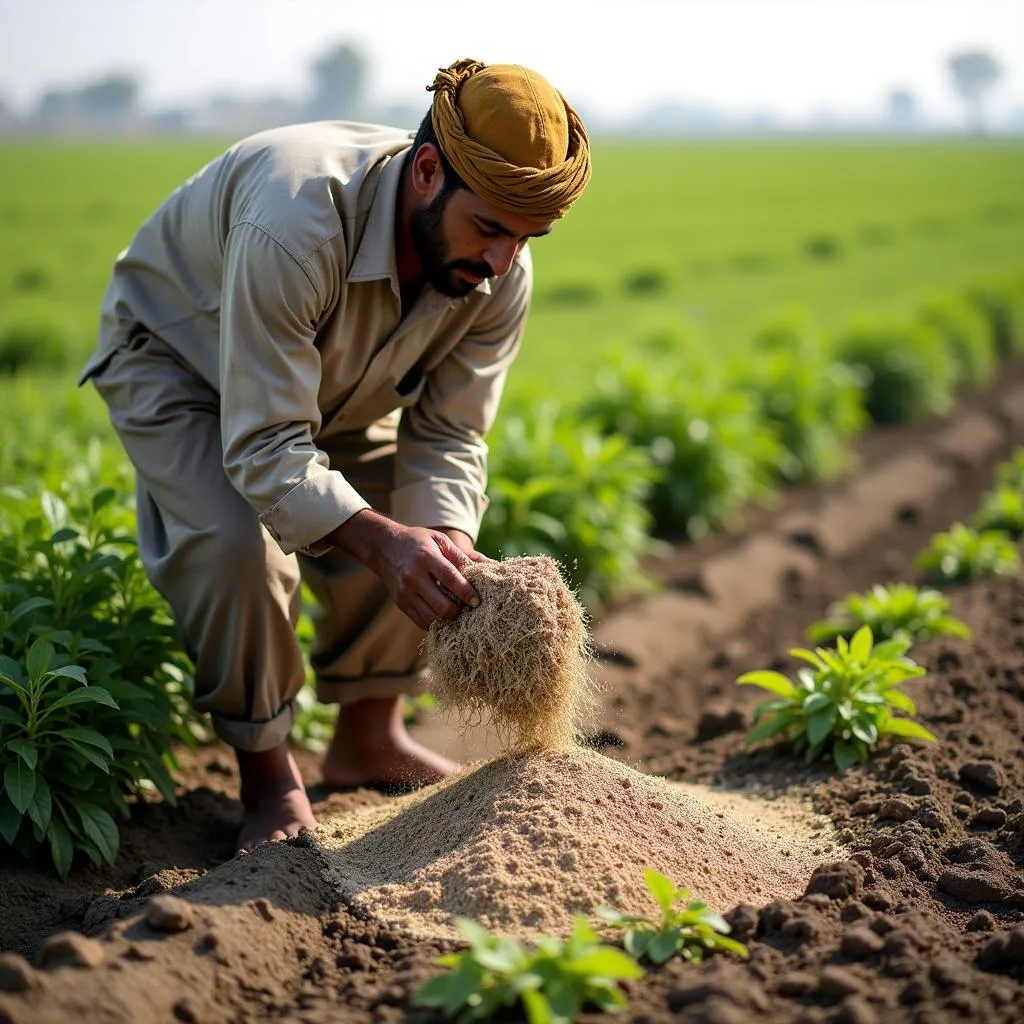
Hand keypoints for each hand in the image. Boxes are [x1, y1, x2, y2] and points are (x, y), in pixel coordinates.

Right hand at [328, 510, 480, 629]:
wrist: (384, 546)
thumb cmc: (417, 541)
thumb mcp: (440, 541)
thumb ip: (463, 555)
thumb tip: (490, 565)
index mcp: (425, 557)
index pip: (451, 579)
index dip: (467, 592)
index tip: (478, 601)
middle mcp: (413, 576)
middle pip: (442, 605)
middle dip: (460, 611)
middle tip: (469, 609)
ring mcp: (405, 592)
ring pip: (432, 618)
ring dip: (448, 619)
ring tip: (458, 613)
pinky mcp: (400, 603)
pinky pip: (421, 621)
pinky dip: (436, 623)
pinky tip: (445, 616)